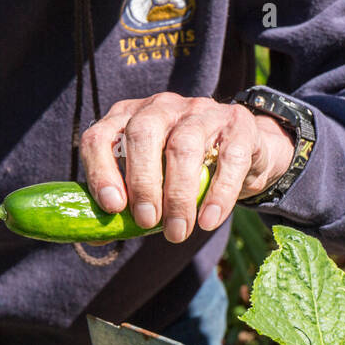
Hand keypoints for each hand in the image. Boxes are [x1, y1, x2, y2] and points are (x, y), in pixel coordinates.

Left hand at [79, 92, 295, 242]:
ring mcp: (201, 112)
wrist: (246, 152)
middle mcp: (161, 107)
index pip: (100, 136)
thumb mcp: (153, 181)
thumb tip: (98, 237)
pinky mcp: (238, 125)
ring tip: (177, 232)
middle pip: (142, 134)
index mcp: (129, 118)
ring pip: (183, 146)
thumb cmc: (186, 172)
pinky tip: (208, 221)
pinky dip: (218, 194)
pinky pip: (228, 158)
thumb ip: (127, 203)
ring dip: (177, 196)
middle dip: (142, 183)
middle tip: (147, 222)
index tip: (113, 207)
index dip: (101, 171)